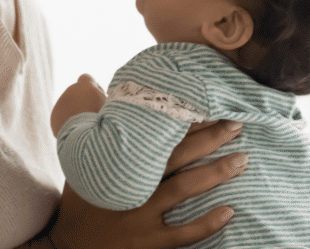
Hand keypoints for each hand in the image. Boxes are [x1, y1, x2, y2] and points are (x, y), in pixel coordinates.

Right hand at [46, 120, 246, 248]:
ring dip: (216, 173)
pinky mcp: (148, 243)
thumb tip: (88, 78)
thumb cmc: (80, 201)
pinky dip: (207, 223)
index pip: (158, 136)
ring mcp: (142, 216)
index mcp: (121, 163)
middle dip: (210, 139)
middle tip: (237, 124)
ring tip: (242, 160)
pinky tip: (230, 212)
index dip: (185, 120)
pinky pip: (184, 234)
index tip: (209, 105)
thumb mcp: (80, 158)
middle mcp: (134, 186)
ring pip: (184, 190)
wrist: (67, 246)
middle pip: (178, 157)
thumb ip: (92, 122)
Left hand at [51, 74, 106, 135]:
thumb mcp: (106, 102)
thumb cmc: (101, 118)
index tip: (96, 97)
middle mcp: (70, 91)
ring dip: (75, 112)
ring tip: (84, 125)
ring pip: (68, 105)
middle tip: (91, 115)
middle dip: (83, 101)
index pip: (85, 78)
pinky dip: (68, 122)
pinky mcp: (54, 117)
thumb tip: (96, 94)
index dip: (92, 87)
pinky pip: (62, 117)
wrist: (85, 137)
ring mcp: (60, 104)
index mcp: (84, 86)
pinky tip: (75, 131)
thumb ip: (99, 94)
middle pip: (77, 93)